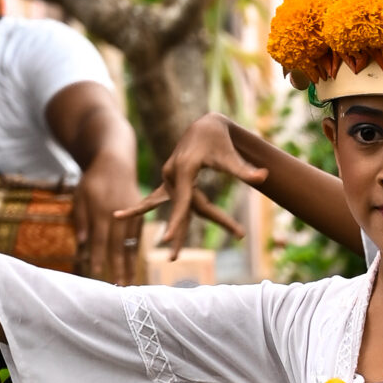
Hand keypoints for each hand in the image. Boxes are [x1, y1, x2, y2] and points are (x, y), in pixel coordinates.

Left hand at [73, 150, 145, 287]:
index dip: (99, 257)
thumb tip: (81, 244)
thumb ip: (81, 220)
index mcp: (101, 211)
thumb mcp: (80, 196)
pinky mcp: (139, 216)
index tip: (97, 274)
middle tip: (119, 287)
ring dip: (129, 266)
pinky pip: (137, 239)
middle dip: (118, 267)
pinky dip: (134, 255)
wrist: (115, 164)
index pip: (100, 239)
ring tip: (129, 284)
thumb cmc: (92, 183)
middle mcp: (118, 215)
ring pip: (130, 245)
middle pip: (118, 246)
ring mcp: (131, 216)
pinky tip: (133, 268)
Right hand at [113, 113, 264, 258]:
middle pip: (178, 209)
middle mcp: (171, 176)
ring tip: (169, 254)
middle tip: (173, 258)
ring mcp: (168, 179)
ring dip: (172, 229)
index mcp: (183, 170)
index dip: (176, 219)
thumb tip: (264, 177)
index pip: (182, 201)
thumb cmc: (218, 139)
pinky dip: (138, 209)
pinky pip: (154, 200)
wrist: (204, 124)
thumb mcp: (229, 155)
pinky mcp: (169, 182)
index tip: (169, 237)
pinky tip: (118, 216)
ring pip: (172, 208)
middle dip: (177, 232)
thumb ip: (244, 170)